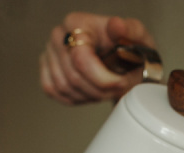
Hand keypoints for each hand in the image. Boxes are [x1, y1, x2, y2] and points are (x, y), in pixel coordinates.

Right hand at [40, 13, 157, 104]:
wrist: (122, 57)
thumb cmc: (127, 46)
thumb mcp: (137, 36)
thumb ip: (130, 30)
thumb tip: (116, 25)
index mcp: (78, 23)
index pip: (81, 59)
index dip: (103, 79)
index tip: (119, 83)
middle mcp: (59, 36)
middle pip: (73, 76)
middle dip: (99, 90)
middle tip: (116, 89)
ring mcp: (49, 53)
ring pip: (64, 87)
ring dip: (89, 95)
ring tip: (105, 90)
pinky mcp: (46, 70)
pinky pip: (55, 91)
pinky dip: (75, 98)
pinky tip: (90, 92)